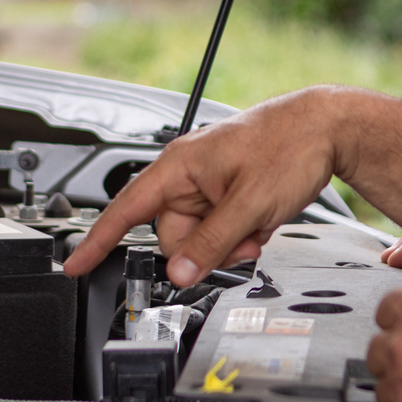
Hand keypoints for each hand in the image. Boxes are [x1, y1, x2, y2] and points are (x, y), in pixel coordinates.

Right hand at [63, 87, 344, 286]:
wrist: (327, 127)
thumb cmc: (289, 145)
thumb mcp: (249, 203)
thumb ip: (211, 242)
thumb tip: (178, 273)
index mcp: (179, 166)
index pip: (125, 210)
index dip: (97, 241)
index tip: (74, 264)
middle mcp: (189, 173)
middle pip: (173, 235)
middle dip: (204, 249)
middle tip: (242, 242)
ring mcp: (210, 183)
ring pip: (200, 236)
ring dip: (228, 243)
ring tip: (259, 226)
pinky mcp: (229, 190)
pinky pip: (221, 229)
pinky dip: (241, 233)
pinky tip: (264, 220)